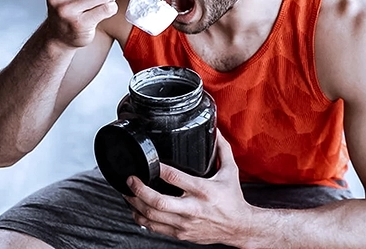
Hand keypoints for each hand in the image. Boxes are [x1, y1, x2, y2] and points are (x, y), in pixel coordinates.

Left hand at [124, 131, 252, 244]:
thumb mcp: (231, 172)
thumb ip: (222, 150)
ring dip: (135, 205)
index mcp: (204, 190)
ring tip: (128, 194)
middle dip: (139, 190)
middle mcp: (193, 208)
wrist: (238, 227)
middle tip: (131, 179)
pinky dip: (141, 218)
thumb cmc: (233, 200)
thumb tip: (216, 132)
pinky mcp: (181, 233)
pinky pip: (155, 228)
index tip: (150, 162)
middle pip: (158, 202)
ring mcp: (185, 223)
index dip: (159, 169)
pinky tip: (137, 209)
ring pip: (152, 217)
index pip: (175, 178)